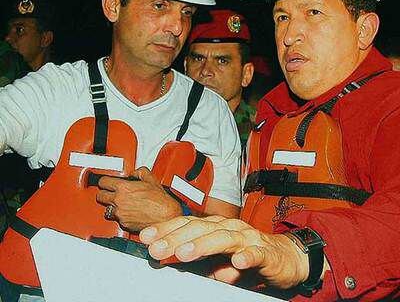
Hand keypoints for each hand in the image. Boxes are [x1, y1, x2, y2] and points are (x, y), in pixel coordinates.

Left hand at [96, 167, 181, 230]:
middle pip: (100, 196)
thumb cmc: (160, 201)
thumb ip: (140, 172)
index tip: (106, 182)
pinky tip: (129, 211)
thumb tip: (134, 173)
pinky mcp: (124, 224)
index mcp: (124, 188)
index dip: (104, 181)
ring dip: (111, 206)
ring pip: (107, 209)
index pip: (103, 182)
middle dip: (104, 193)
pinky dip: (121, 215)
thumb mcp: (151, 179)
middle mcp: (119, 201)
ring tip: (119, 203)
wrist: (165, 217)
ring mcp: (120, 214)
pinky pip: (117, 218)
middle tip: (109, 192)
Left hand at [139, 215, 308, 288]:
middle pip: (200, 228)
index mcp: (216, 226)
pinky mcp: (265, 251)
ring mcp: (247, 237)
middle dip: (176, 238)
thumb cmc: (247, 253)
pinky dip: (246, 256)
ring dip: (203, 245)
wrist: (284, 256)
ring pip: (223, 238)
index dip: (166, 229)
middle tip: (155, 248)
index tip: (146, 238)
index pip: (187, 224)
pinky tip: (237, 263)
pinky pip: (255, 253)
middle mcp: (229, 227)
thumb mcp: (217, 258)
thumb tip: (173, 261)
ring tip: (184, 254)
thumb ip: (198, 259)